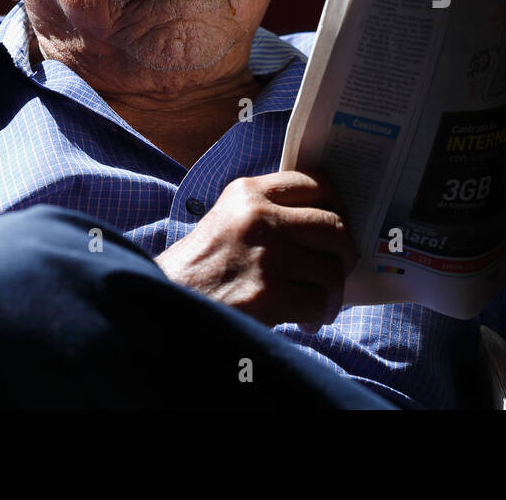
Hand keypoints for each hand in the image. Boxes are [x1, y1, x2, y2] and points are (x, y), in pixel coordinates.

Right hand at [154, 171, 356, 328]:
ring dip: (331, 293)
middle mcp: (259, 217)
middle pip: (334, 227)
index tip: (338, 228)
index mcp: (248, 192)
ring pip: (331, 269)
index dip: (338, 207)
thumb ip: (268, 211)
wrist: (162, 305)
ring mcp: (265, 255)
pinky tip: (305, 322)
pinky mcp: (266, 295)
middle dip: (343, 255)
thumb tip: (327, 222)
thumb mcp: (227, 219)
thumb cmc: (197, 269)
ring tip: (318, 305)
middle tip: (337, 272)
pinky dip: (318, 317)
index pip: (316, 183)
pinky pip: (318, 302)